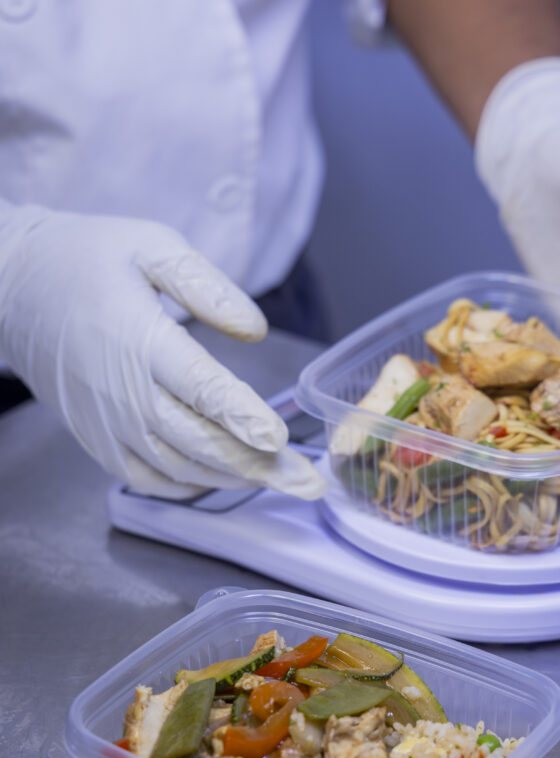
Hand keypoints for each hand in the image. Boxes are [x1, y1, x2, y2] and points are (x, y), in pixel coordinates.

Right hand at [0, 205, 325, 499]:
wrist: (13, 287)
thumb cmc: (87, 258)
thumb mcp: (149, 244)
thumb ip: (206, 285)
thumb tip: (254, 329)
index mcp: (140, 339)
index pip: (201, 388)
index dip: (243, 417)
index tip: (280, 439)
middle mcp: (123, 391)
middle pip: (200, 442)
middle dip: (259, 466)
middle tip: (306, 484)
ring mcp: (108, 423)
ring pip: (180, 467)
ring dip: (233, 478)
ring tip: (278, 481)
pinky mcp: (96, 439)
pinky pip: (148, 479)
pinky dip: (188, 487)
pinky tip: (220, 481)